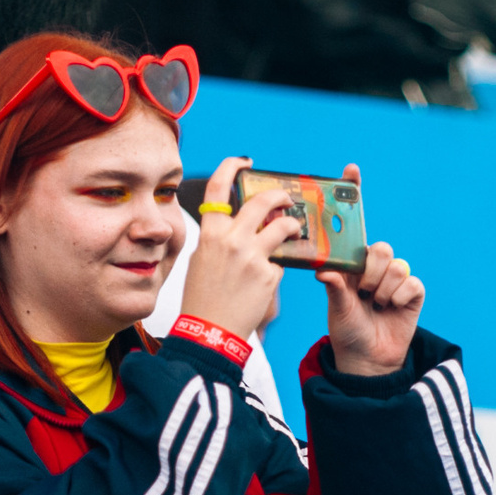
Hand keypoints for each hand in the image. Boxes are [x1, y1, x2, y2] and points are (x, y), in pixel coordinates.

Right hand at [176, 156, 300, 342]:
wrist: (210, 332)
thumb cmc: (202, 299)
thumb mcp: (202, 260)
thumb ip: (220, 238)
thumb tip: (240, 224)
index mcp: (210, 234)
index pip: (217, 187)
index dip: (231, 167)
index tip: (244, 162)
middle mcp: (232, 240)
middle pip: (263, 201)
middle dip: (279, 196)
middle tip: (286, 199)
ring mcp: (253, 256)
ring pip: (284, 227)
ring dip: (293, 226)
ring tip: (293, 232)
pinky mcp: (269, 275)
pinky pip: (281, 262)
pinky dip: (277, 267)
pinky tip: (267, 280)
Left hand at [321, 167, 422, 375]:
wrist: (366, 359)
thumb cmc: (345, 330)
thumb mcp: (335, 307)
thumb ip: (334, 286)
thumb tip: (325, 269)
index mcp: (351, 262)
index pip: (353, 223)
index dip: (354, 195)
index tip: (351, 170)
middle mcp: (373, 265)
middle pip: (379, 247)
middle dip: (369, 271)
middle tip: (362, 292)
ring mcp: (394, 277)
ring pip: (394, 265)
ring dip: (381, 290)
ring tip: (374, 305)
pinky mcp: (412, 292)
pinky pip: (409, 282)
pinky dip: (397, 298)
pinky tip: (390, 309)